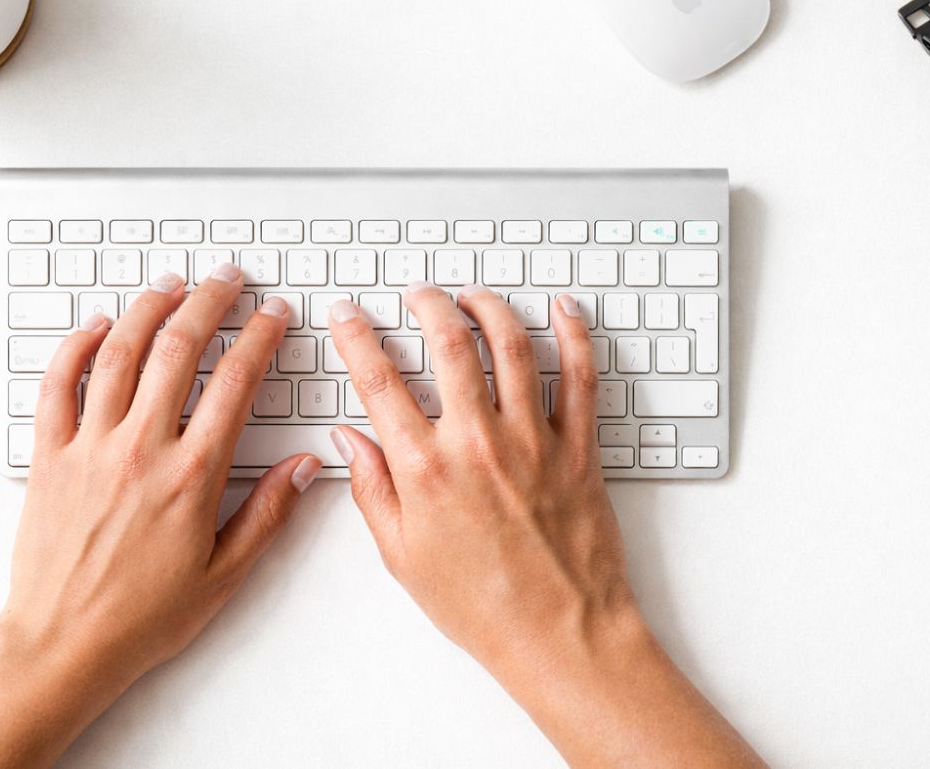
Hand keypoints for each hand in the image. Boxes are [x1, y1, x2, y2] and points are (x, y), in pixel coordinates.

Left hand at [0, 266, 318, 768]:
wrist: (64, 644)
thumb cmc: (142, 618)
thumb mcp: (225, 574)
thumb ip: (269, 513)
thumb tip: (306, 467)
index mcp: (192, 476)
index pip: (235, 383)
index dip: (259, 338)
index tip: (273, 316)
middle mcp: (141, 450)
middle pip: (179, 350)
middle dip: (210, 303)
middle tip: (228, 281)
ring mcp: (90, 448)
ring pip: (120, 353)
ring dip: (149, 308)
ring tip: (172, 286)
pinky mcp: (49, 457)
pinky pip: (58, 385)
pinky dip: (77, 347)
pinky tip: (96, 326)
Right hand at [327, 283, 762, 768]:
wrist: (561, 635)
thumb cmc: (484, 607)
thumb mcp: (403, 556)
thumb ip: (371, 490)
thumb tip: (349, 440)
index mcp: (426, 470)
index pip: (378, 380)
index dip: (356, 337)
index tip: (348, 314)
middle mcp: (478, 443)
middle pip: (448, 343)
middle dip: (427, 304)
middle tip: (418, 293)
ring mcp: (533, 440)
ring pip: (512, 345)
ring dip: (489, 307)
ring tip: (474, 296)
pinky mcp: (579, 447)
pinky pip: (580, 375)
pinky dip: (573, 333)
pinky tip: (562, 310)